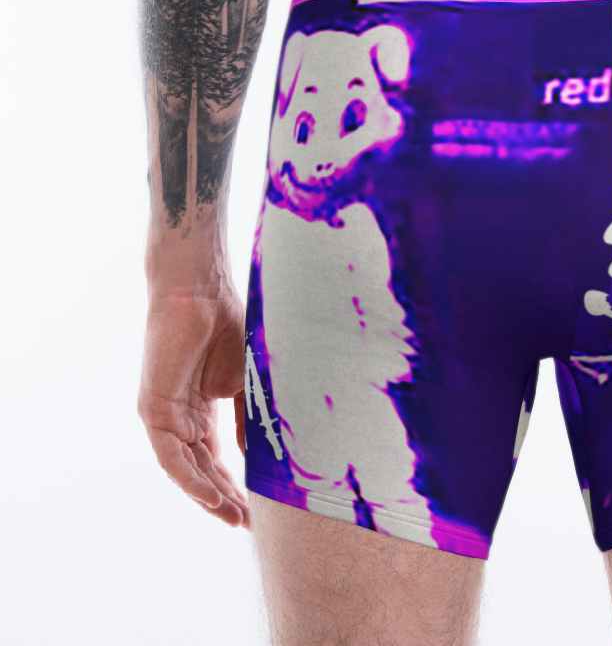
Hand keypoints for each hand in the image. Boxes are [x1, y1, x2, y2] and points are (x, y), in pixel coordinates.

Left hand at [138, 278, 249, 526]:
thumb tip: (258, 455)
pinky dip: (190, 478)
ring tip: (234, 516)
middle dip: (224, 498)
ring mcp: (165, 414)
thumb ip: (249, 417)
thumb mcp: (247, 380)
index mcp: (202, 408)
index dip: (236, 483)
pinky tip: (211, 496)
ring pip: (185, 468)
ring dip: (208, 495)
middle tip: (249, 522)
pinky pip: (171, 456)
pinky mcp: (153, 409)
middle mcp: (181, 416)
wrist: (201, 290)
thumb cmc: (227, 322)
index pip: (216, 457)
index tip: (258, 507)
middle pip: (201, 469)